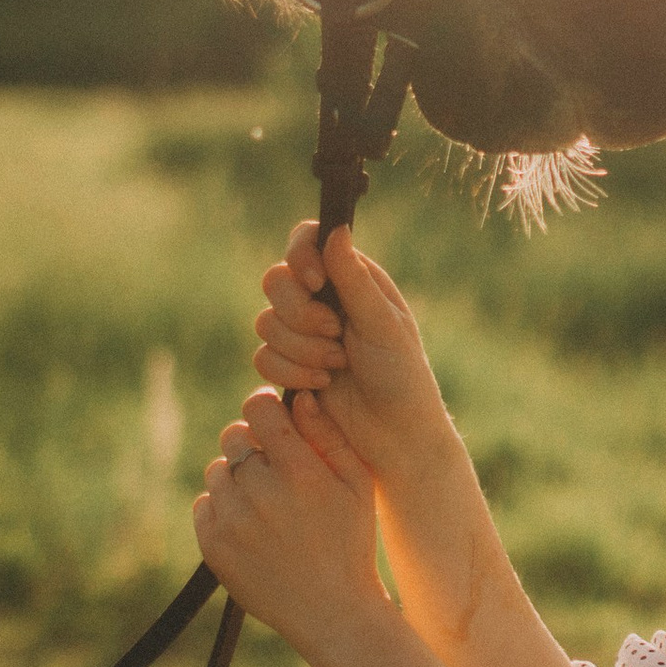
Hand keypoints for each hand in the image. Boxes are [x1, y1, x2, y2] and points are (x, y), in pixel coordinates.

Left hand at [194, 385, 387, 662]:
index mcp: (300, 472)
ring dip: (237, 478)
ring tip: (266, 505)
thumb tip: (298, 396)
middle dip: (252, 445)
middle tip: (275, 470)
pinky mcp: (213, 546)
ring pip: (218, 471)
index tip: (274, 420)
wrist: (331, 612)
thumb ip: (328, 435)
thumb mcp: (357, 485)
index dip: (265, 408)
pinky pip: (204, 504)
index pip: (258, 408)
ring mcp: (233, 521)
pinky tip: (252, 526)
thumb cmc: (351, 542)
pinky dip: (222, 509)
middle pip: (234, 437)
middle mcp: (261, 493)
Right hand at [252, 226, 458, 491]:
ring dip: (301, 349)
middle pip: (276, 281)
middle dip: (300, 315)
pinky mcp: (288, 367)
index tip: (314, 283)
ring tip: (337, 366)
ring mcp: (301, 334)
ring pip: (265, 323)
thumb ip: (355, 279)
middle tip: (336, 335)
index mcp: (350, 278)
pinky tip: (321, 386)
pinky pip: (263, 358)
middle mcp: (322, 300)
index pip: (306, 241)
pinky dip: (290, 373)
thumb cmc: (402, 376)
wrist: (395, 437)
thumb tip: (335, 229)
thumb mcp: (384, 325)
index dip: (300, 256)